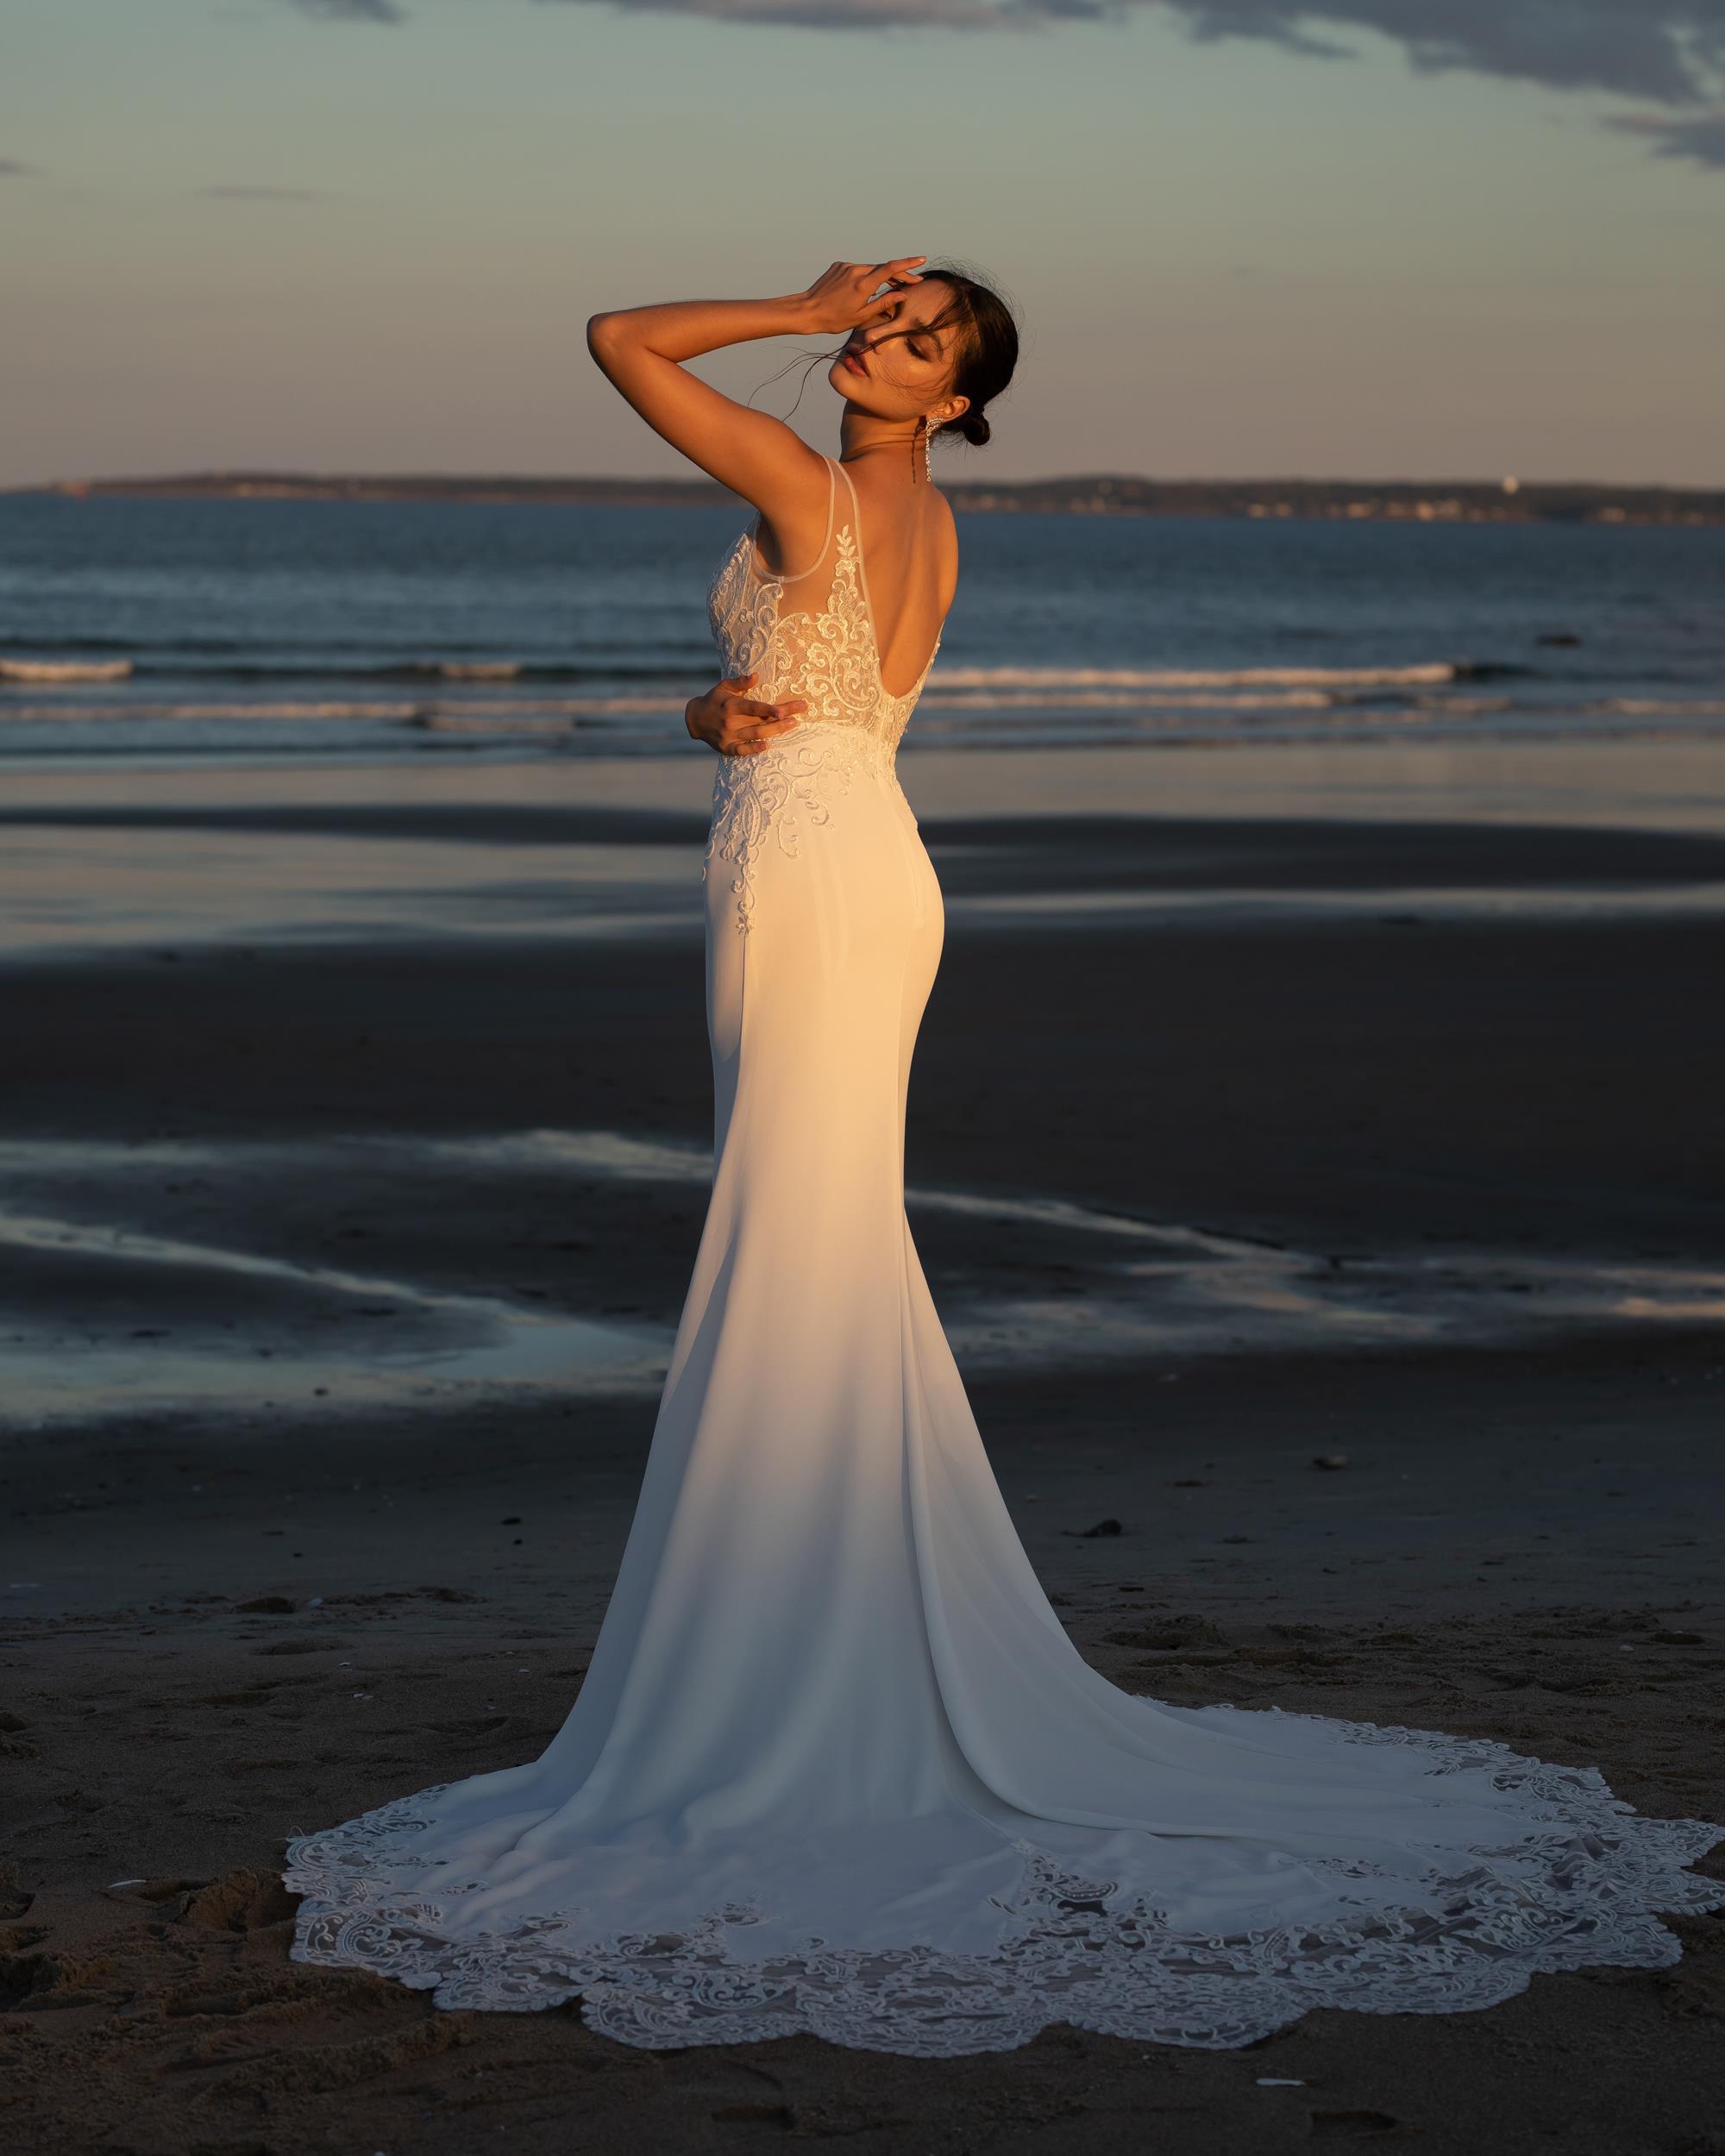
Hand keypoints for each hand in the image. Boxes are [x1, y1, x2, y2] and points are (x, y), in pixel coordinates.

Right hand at [685, 672, 805, 756]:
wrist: (694, 719)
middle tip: (799, 715)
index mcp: (731, 705)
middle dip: (781, 719)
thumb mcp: (724, 686)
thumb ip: (740, 682)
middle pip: (760, 721)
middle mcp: (730, 722)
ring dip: (775, 731)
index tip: (784, 710)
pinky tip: (767, 746)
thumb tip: (756, 676)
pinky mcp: (726, 747)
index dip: (769, 710)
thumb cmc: (714, 699)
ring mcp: (729, 736)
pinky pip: (742, 750)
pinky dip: (754, 749)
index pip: (754, 708)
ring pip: (756, 735)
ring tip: (792, 725)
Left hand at [794, 259, 925, 337]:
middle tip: (913, 282)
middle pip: (883, 268)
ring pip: (870, 269)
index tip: (922, 260)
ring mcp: (846, 266)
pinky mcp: (839, 266)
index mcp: (863, 284)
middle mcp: (855, 270)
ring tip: (891, 287)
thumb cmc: (834, 319)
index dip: (908, 263)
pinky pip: (858, 270)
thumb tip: (902, 293)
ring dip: (881, 277)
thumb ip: (883, 303)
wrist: (807, 310)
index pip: (891, 268)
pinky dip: (865, 277)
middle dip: (899, 274)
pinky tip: (862, 289)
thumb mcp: (861, 316)